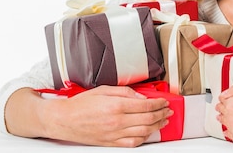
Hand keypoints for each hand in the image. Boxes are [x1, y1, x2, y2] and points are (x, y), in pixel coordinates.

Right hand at [39, 85, 172, 146]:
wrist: (65, 120)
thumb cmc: (81, 104)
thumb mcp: (103, 89)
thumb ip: (124, 92)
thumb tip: (140, 96)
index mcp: (116, 105)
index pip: (146, 105)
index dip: (159, 103)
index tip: (164, 101)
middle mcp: (117, 121)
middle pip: (148, 119)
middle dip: (161, 114)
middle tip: (168, 110)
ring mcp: (115, 134)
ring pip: (143, 132)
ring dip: (157, 126)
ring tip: (163, 121)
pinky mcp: (111, 143)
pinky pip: (133, 143)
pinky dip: (144, 138)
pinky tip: (148, 133)